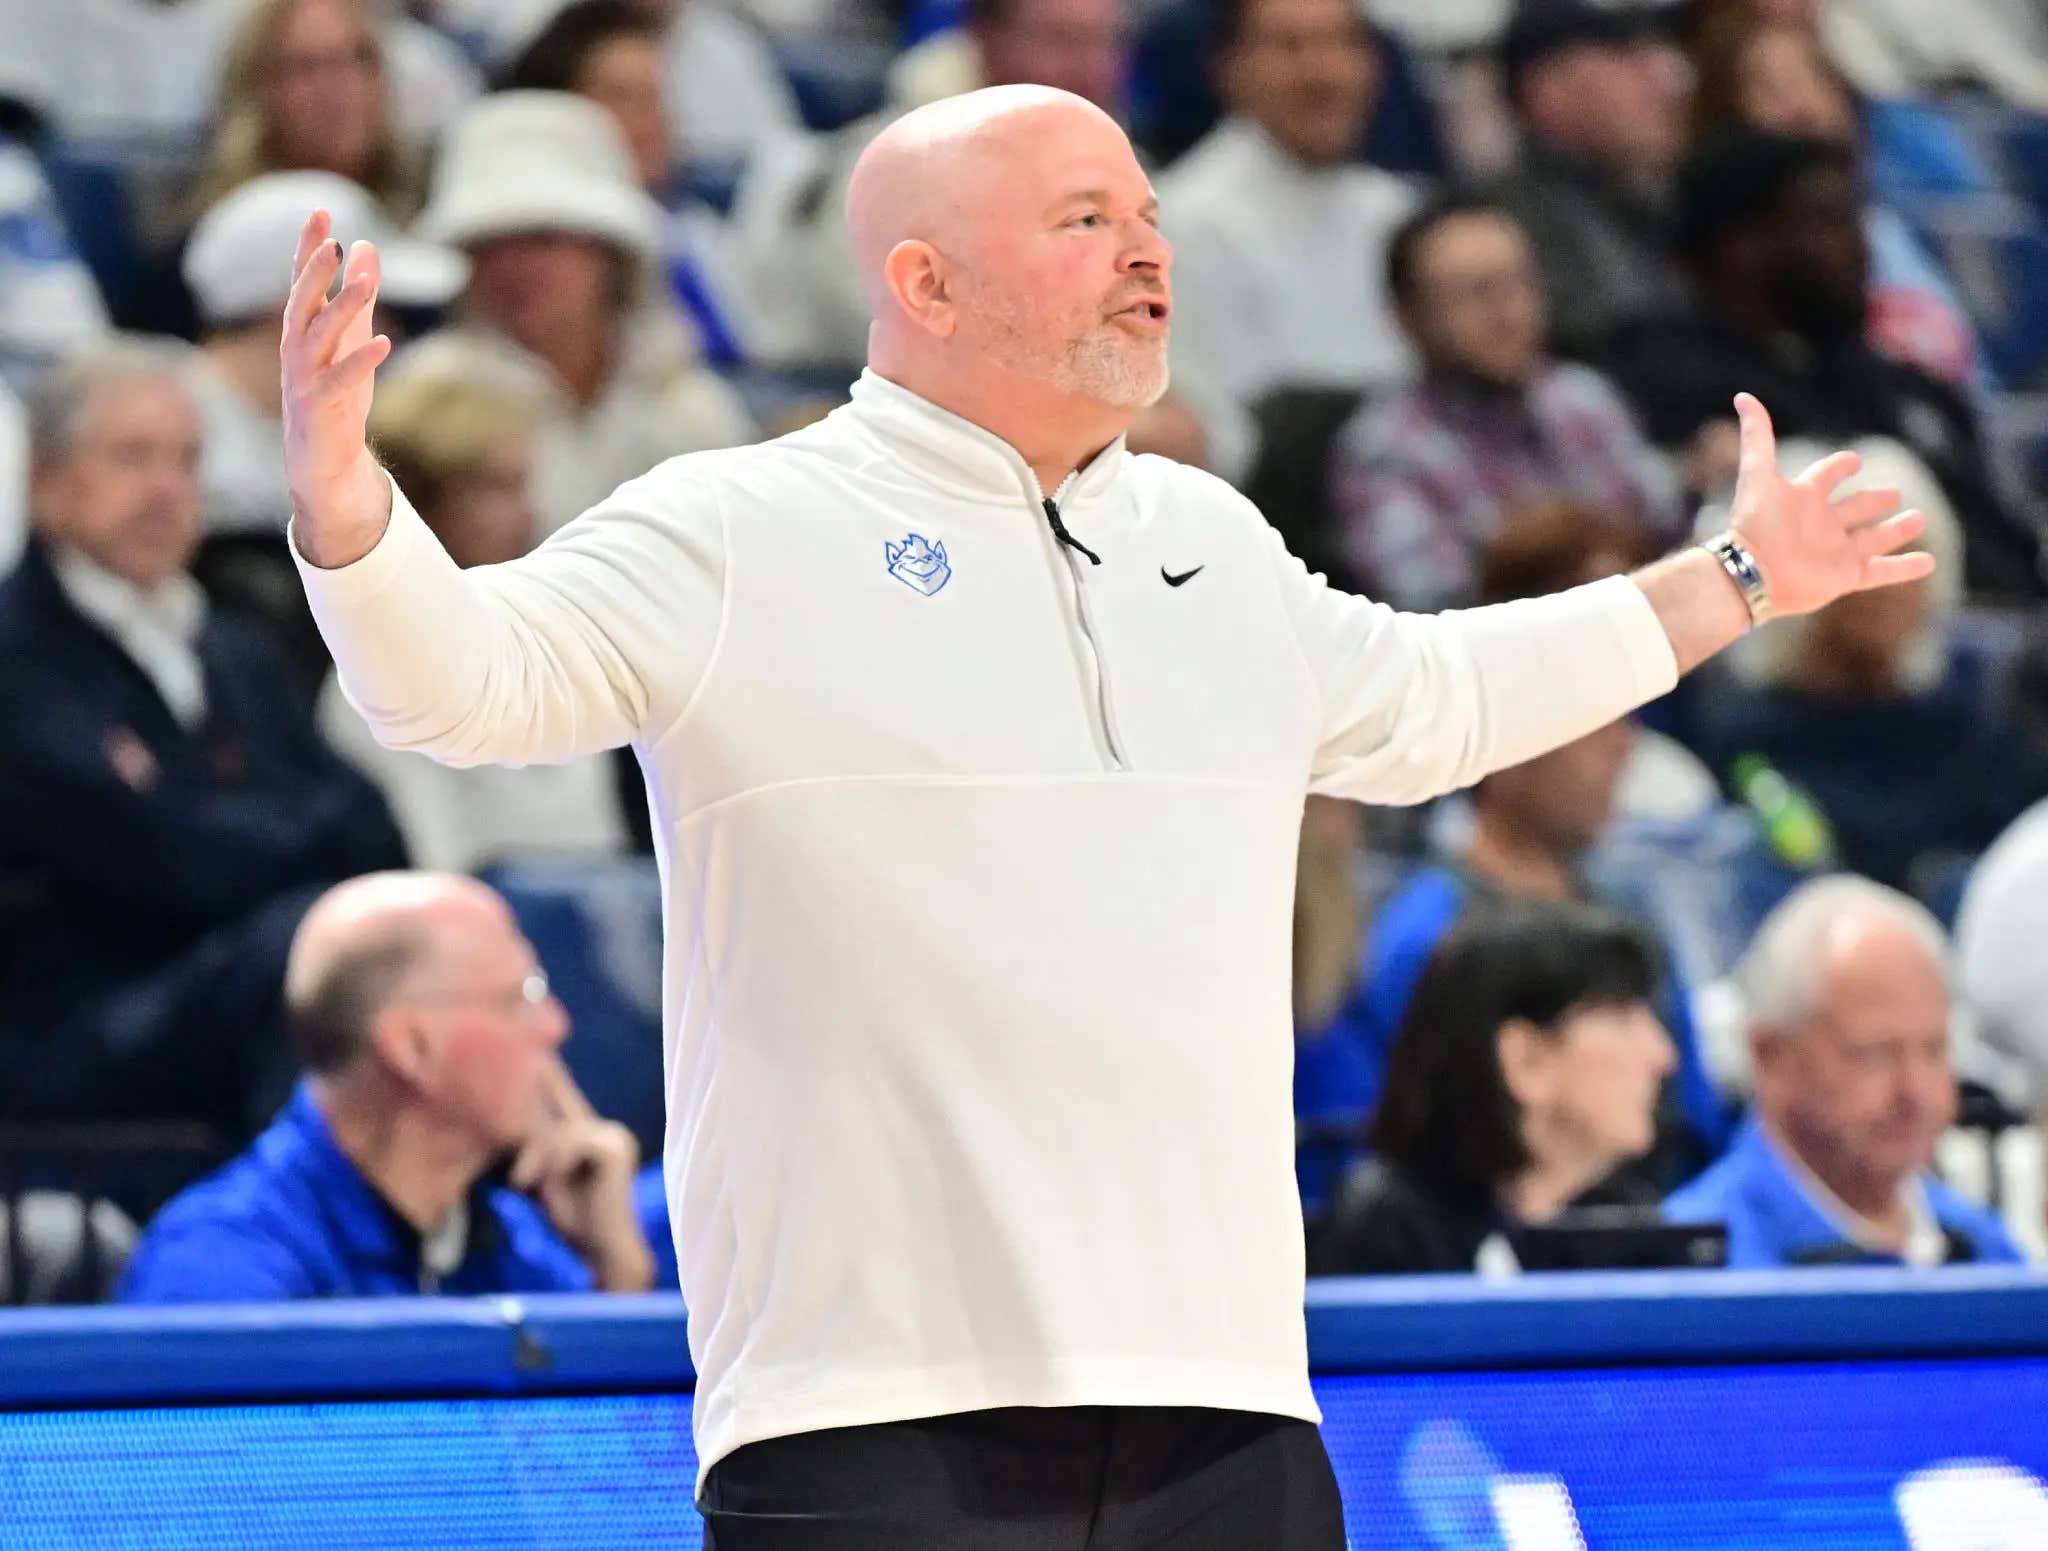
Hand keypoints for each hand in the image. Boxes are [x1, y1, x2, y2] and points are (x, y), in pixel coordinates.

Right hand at [281, 208, 395, 567]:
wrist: (323, 459)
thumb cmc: (335, 394)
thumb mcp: (351, 337)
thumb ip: (358, 295)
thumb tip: (367, 246)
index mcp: (301, 330)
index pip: (302, 281)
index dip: (309, 248)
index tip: (320, 212)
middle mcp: (295, 349)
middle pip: (301, 303)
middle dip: (314, 272)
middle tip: (334, 243)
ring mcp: (303, 378)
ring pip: (318, 337)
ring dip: (341, 308)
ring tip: (363, 282)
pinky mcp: (319, 408)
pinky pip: (338, 380)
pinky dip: (359, 361)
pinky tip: (383, 342)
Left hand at [511, 1061, 653, 1292]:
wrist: (604, 1251)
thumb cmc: (576, 1221)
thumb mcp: (549, 1180)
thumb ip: (541, 1154)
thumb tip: (520, 1128)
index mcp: (598, 1136)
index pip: (567, 1102)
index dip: (552, 1080)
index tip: (538, 1055)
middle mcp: (610, 1131)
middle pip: (557, 1122)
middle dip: (533, 1150)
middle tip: (521, 1183)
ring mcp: (616, 1137)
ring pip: (560, 1133)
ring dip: (538, 1161)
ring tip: (528, 1187)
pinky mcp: (614, 1149)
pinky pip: (571, 1144)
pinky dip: (554, 1164)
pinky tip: (548, 1184)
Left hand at [1725, 393, 1934, 616]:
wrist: (1751, 573)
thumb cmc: (1756, 523)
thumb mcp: (1758, 473)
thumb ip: (1757, 436)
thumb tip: (1743, 396)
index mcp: (1803, 498)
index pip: (1826, 476)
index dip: (1839, 467)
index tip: (1854, 461)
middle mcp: (1820, 525)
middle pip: (1854, 509)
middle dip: (1873, 501)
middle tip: (1894, 493)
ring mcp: (1834, 552)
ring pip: (1872, 539)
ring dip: (1896, 530)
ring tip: (1919, 518)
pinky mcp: (1845, 577)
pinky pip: (1881, 572)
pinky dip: (1905, 568)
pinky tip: (1930, 563)